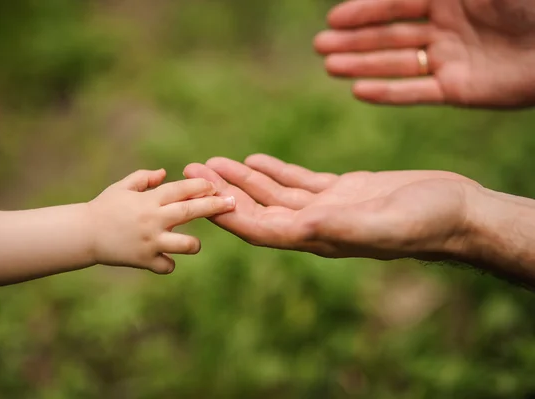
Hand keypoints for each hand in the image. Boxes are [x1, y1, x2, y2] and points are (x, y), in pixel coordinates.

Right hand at [87, 169, 234, 273]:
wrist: (83, 234)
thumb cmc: (104, 207)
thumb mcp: (122, 187)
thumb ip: (144, 178)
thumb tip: (165, 173)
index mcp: (149, 200)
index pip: (181, 189)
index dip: (201, 186)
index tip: (216, 186)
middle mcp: (153, 220)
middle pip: (190, 212)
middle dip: (214, 206)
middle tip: (232, 204)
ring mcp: (150, 242)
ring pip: (186, 245)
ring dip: (193, 243)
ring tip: (192, 242)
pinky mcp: (144, 260)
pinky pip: (167, 265)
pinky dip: (168, 263)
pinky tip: (164, 259)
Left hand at [184, 154, 480, 260]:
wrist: (457, 212)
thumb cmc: (426, 222)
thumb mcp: (383, 224)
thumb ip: (341, 228)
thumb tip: (298, 230)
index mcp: (319, 238)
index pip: (260, 229)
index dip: (226, 214)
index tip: (197, 196)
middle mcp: (316, 225)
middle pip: (258, 209)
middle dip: (223, 192)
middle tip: (191, 171)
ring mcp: (328, 207)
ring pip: (274, 193)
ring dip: (242, 179)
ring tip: (213, 162)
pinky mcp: (342, 190)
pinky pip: (298, 181)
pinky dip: (274, 171)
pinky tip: (255, 160)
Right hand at [314, 0, 534, 107]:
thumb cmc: (527, 2)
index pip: (395, 4)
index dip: (363, 11)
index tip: (332, 19)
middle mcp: (446, 27)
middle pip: (390, 34)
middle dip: (353, 39)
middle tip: (319, 47)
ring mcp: (450, 59)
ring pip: (396, 62)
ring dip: (362, 64)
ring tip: (329, 67)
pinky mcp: (458, 90)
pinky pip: (416, 93)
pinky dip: (388, 93)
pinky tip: (359, 91)